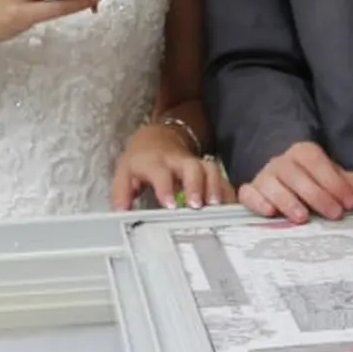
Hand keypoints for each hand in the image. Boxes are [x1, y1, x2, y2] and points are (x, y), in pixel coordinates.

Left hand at [111, 123, 234, 210]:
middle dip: (197, 186)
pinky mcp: (207, 169)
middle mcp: (178, 161)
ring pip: (210, 170)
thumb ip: (121, 194)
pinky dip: (227, 191)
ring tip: (218, 207)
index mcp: (155, 162)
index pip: (161, 172)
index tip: (170, 205)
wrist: (158, 137)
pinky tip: (231, 207)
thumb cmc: (141, 160)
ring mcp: (195, 163)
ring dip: (215, 187)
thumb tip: (121, 214)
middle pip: (192, 168)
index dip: (166, 187)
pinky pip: (221, 178)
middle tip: (197, 206)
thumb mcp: (124, 173)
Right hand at [239, 140, 352, 222]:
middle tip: (334, 214)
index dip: (334, 181)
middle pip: (296, 174)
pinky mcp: (250, 192)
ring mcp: (264, 177)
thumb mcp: (339, 183)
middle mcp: (282, 162)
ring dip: (288, 201)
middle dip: (317, 195)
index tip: (349, 203)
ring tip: (302, 218)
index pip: (317, 162)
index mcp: (304, 153)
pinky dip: (257, 201)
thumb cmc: (316, 185)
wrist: (286, 184)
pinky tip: (270, 212)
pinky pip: (248, 193)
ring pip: (272, 184)